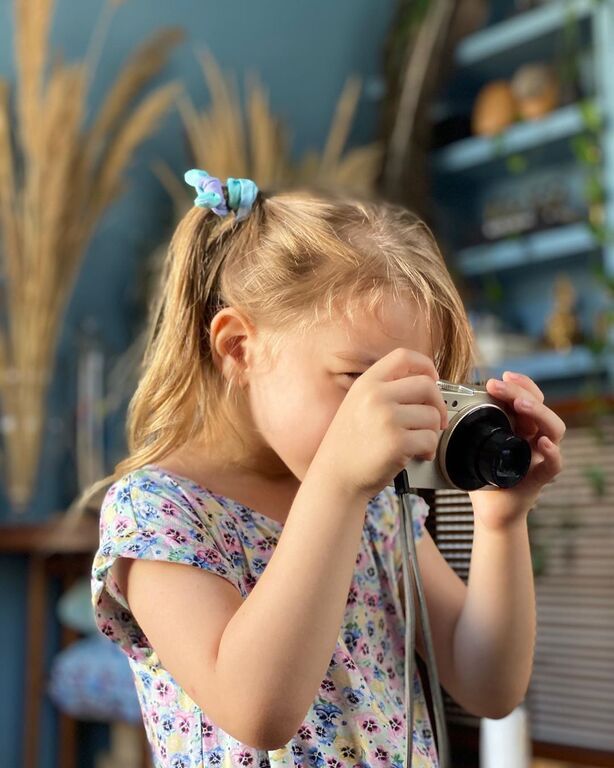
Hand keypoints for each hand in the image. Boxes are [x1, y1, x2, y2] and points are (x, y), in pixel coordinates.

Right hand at [312, 347, 448, 502]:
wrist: (335, 478)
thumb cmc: (350, 446)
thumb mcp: (358, 405)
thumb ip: (385, 391)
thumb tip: (427, 385)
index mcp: (366, 383)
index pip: (403, 356)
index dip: (425, 365)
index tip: (432, 378)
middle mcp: (375, 396)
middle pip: (427, 385)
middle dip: (438, 404)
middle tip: (436, 420)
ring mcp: (386, 418)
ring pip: (432, 415)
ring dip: (432, 432)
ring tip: (417, 443)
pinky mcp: (397, 442)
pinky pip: (430, 439)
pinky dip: (429, 450)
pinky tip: (417, 455)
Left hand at [469, 370, 566, 529]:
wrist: (490, 510)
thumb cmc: (482, 474)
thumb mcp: (471, 445)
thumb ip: (463, 426)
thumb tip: (440, 402)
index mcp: (520, 426)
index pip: (529, 396)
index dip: (519, 384)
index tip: (501, 376)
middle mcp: (535, 436)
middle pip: (540, 406)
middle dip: (520, 391)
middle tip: (498, 385)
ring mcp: (541, 455)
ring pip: (553, 428)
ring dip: (538, 412)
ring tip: (519, 405)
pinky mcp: (541, 477)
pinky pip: (554, 464)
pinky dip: (551, 453)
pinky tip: (541, 443)